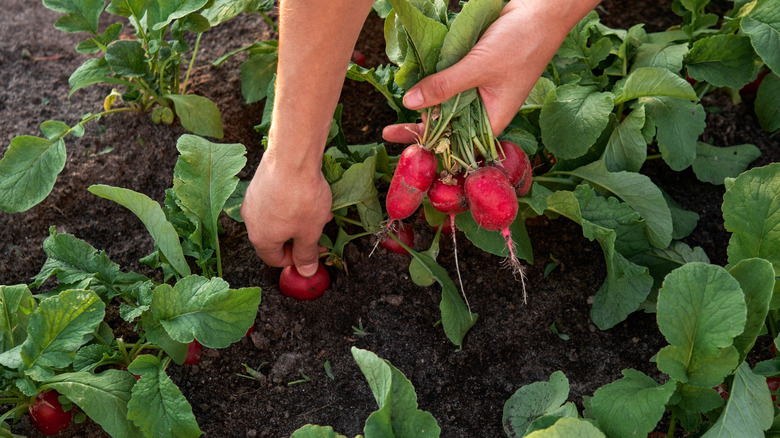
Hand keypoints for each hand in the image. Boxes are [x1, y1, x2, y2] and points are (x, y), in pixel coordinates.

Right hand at [240, 152, 331, 276]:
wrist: (292, 156)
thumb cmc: (301, 197)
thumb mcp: (310, 232)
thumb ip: (307, 255)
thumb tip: (305, 272)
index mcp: (261, 238)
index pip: (274, 259)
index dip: (296, 260)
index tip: (313, 252)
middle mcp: (251, 221)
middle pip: (275, 238)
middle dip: (300, 237)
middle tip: (319, 231)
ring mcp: (253, 200)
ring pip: (277, 218)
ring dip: (299, 219)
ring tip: (319, 211)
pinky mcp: (258, 182)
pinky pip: (275, 200)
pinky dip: (291, 203)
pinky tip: (309, 194)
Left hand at [384, 0, 599, 142]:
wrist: (540, 10)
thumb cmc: (521, 42)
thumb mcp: (478, 67)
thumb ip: (444, 86)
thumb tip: (410, 103)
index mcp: (493, 119)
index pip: (458, 143)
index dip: (432, 148)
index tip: (406, 150)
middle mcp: (485, 109)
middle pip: (448, 126)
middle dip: (422, 129)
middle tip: (388, 132)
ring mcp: (478, 90)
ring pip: (446, 104)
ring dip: (425, 105)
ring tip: (396, 113)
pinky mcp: (472, 71)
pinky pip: (449, 83)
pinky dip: (433, 84)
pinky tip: (413, 86)